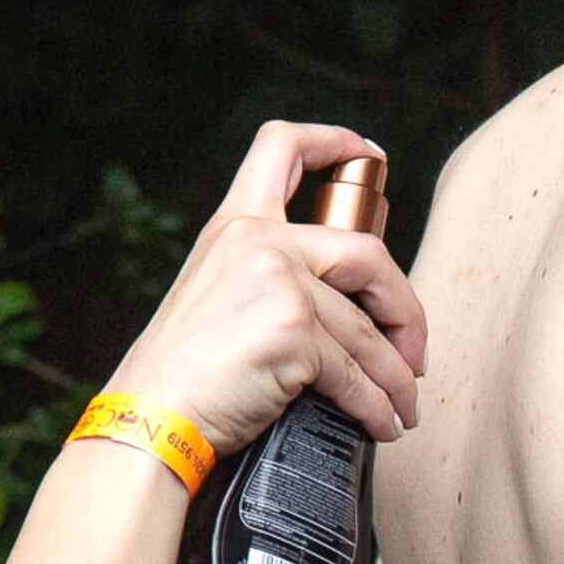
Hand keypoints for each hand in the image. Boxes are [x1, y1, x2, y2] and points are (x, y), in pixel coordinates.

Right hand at [98, 120, 429, 458]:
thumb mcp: (214, 296)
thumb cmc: (179, 373)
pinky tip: (381, 423)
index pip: (283, 145)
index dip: (334, 140)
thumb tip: (340, 309)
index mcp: (235, 224)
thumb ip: (264, 279)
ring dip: (394, 377)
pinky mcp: (293, 332)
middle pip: (367, 253)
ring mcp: (279, 283)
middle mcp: (259, 242)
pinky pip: (355, 373)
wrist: (151, 416)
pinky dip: (376, 406)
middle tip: (413, 353)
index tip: (370, 154)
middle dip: (405, 309)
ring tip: (402, 408)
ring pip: (367, 330)